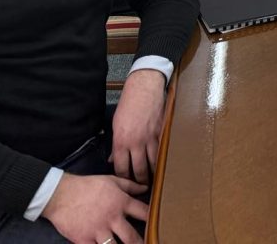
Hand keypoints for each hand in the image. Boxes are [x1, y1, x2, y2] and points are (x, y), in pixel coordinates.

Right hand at [42, 173, 147, 243]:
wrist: (61, 194)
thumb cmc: (88, 186)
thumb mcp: (111, 180)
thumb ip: (130, 186)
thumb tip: (146, 188)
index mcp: (121, 203)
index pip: (144, 213)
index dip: (153, 219)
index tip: (160, 225)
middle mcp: (112, 218)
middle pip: (132, 237)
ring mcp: (98, 231)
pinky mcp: (84, 240)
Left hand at [109, 68, 165, 183]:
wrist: (144, 87)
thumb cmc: (128, 104)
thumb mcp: (115, 124)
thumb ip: (116, 144)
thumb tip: (114, 159)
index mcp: (121, 141)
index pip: (122, 168)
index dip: (124, 179)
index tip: (126, 184)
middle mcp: (136, 142)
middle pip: (139, 170)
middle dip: (141, 182)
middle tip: (142, 188)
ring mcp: (151, 138)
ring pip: (153, 163)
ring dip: (154, 174)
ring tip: (154, 181)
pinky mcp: (162, 132)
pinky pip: (162, 151)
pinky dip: (162, 160)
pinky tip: (162, 165)